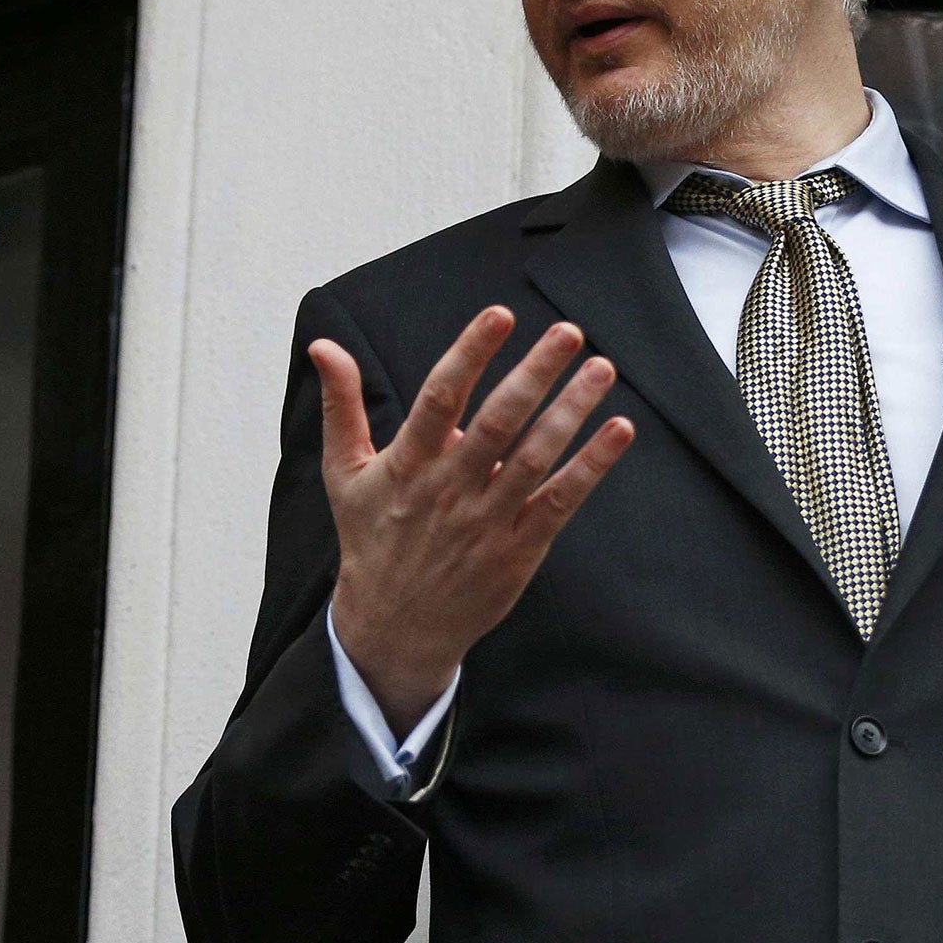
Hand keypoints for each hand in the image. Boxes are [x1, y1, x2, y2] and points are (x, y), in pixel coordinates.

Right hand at [310, 308, 634, 736]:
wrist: (394, 627)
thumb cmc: (372, 538)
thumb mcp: (345, 473)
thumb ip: (341, 405)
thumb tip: (323, 346)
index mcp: (407, 464)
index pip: (439, 397)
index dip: (470, 353)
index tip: (500, 315)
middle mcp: (449, 489)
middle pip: (497, 423)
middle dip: (534, 373)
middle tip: (569, 332)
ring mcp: (486, 520)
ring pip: (535, 458)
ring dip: (572, 411)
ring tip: (601, 369)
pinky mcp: (518, 549)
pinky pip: (560, 501)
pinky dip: (592, 466)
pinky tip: (619, 431)